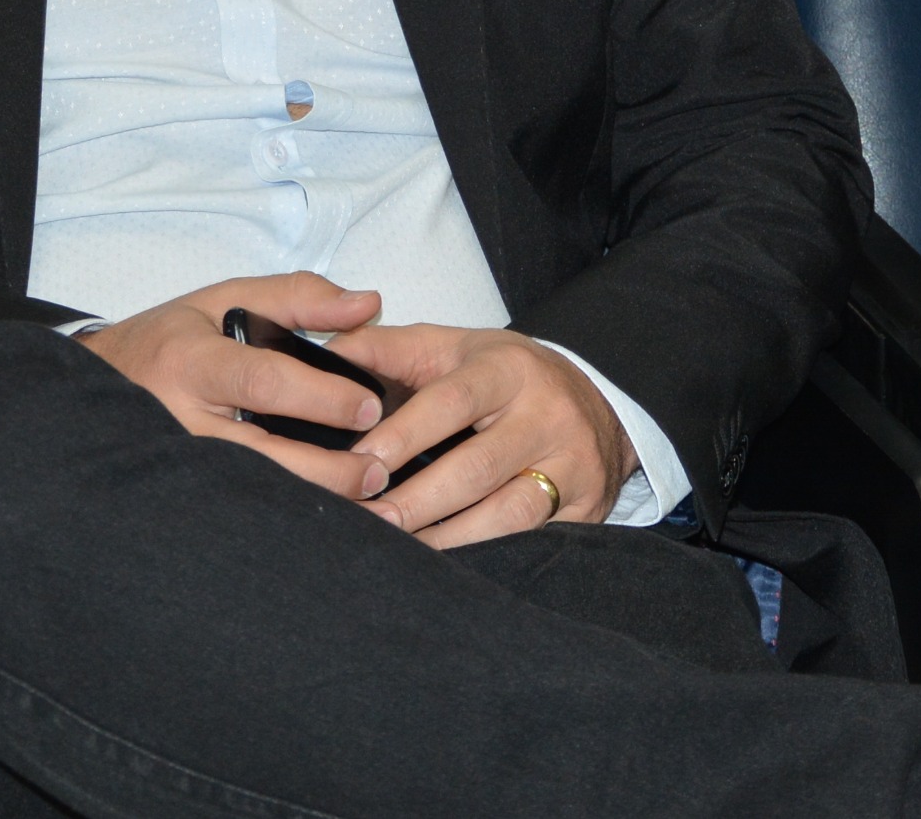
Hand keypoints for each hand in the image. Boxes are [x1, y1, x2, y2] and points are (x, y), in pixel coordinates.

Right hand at [77, 274, 392, 502]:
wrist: (94, 390)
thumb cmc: (168, 340)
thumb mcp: (223, 299)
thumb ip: (299, 297)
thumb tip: (370, 304)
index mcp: (192, 362)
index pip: (262, 382)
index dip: (320, 398)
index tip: (369, 406)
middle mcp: (180, 422)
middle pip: (261, 455)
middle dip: (326, 469)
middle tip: (379, 471)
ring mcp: (176, 469)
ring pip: (250, 494)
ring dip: (309, 502)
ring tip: (364, 501)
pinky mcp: (178, 496)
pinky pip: (236, 510)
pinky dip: (280, 518)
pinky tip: (321, 520)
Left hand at [330, 322, 635, 548]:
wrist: (594, 405)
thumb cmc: (504, 378)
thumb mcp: (453, 349)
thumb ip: (387, 349)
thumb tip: (326, 352)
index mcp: (508, 368)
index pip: (452, 401)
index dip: (404, 435)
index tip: (359, 462)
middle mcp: (547, 413)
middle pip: (476, 467)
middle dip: (415, 502)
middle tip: (366, 522)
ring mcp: (573, 463)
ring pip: (507, 514)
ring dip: (446, 540)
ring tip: (397, 554)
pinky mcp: (589, 508)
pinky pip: (533, 541)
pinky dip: (486, 558)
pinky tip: (446, 571)